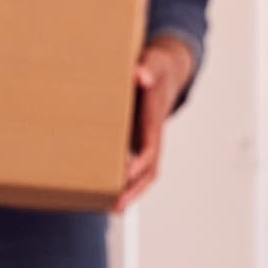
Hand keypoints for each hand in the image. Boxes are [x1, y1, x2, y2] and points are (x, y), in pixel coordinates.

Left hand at [118, 37, 198, 209]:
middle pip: (149, 170)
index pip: (151, 146)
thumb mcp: (153, 61)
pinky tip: (103, 190)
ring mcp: (145, 141)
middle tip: (117, 204)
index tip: (127, 173)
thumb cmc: (156, 67)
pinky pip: (131, 165)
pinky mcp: (136, 142)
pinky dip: (122, 180)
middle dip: (135, 188)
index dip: (141, 162)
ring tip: (110, 206)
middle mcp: (152, 135)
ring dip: (129, 191)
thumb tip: (141, 76)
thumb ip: (148, 67)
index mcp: (155, 119)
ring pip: (142, 173)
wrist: (164, 71)